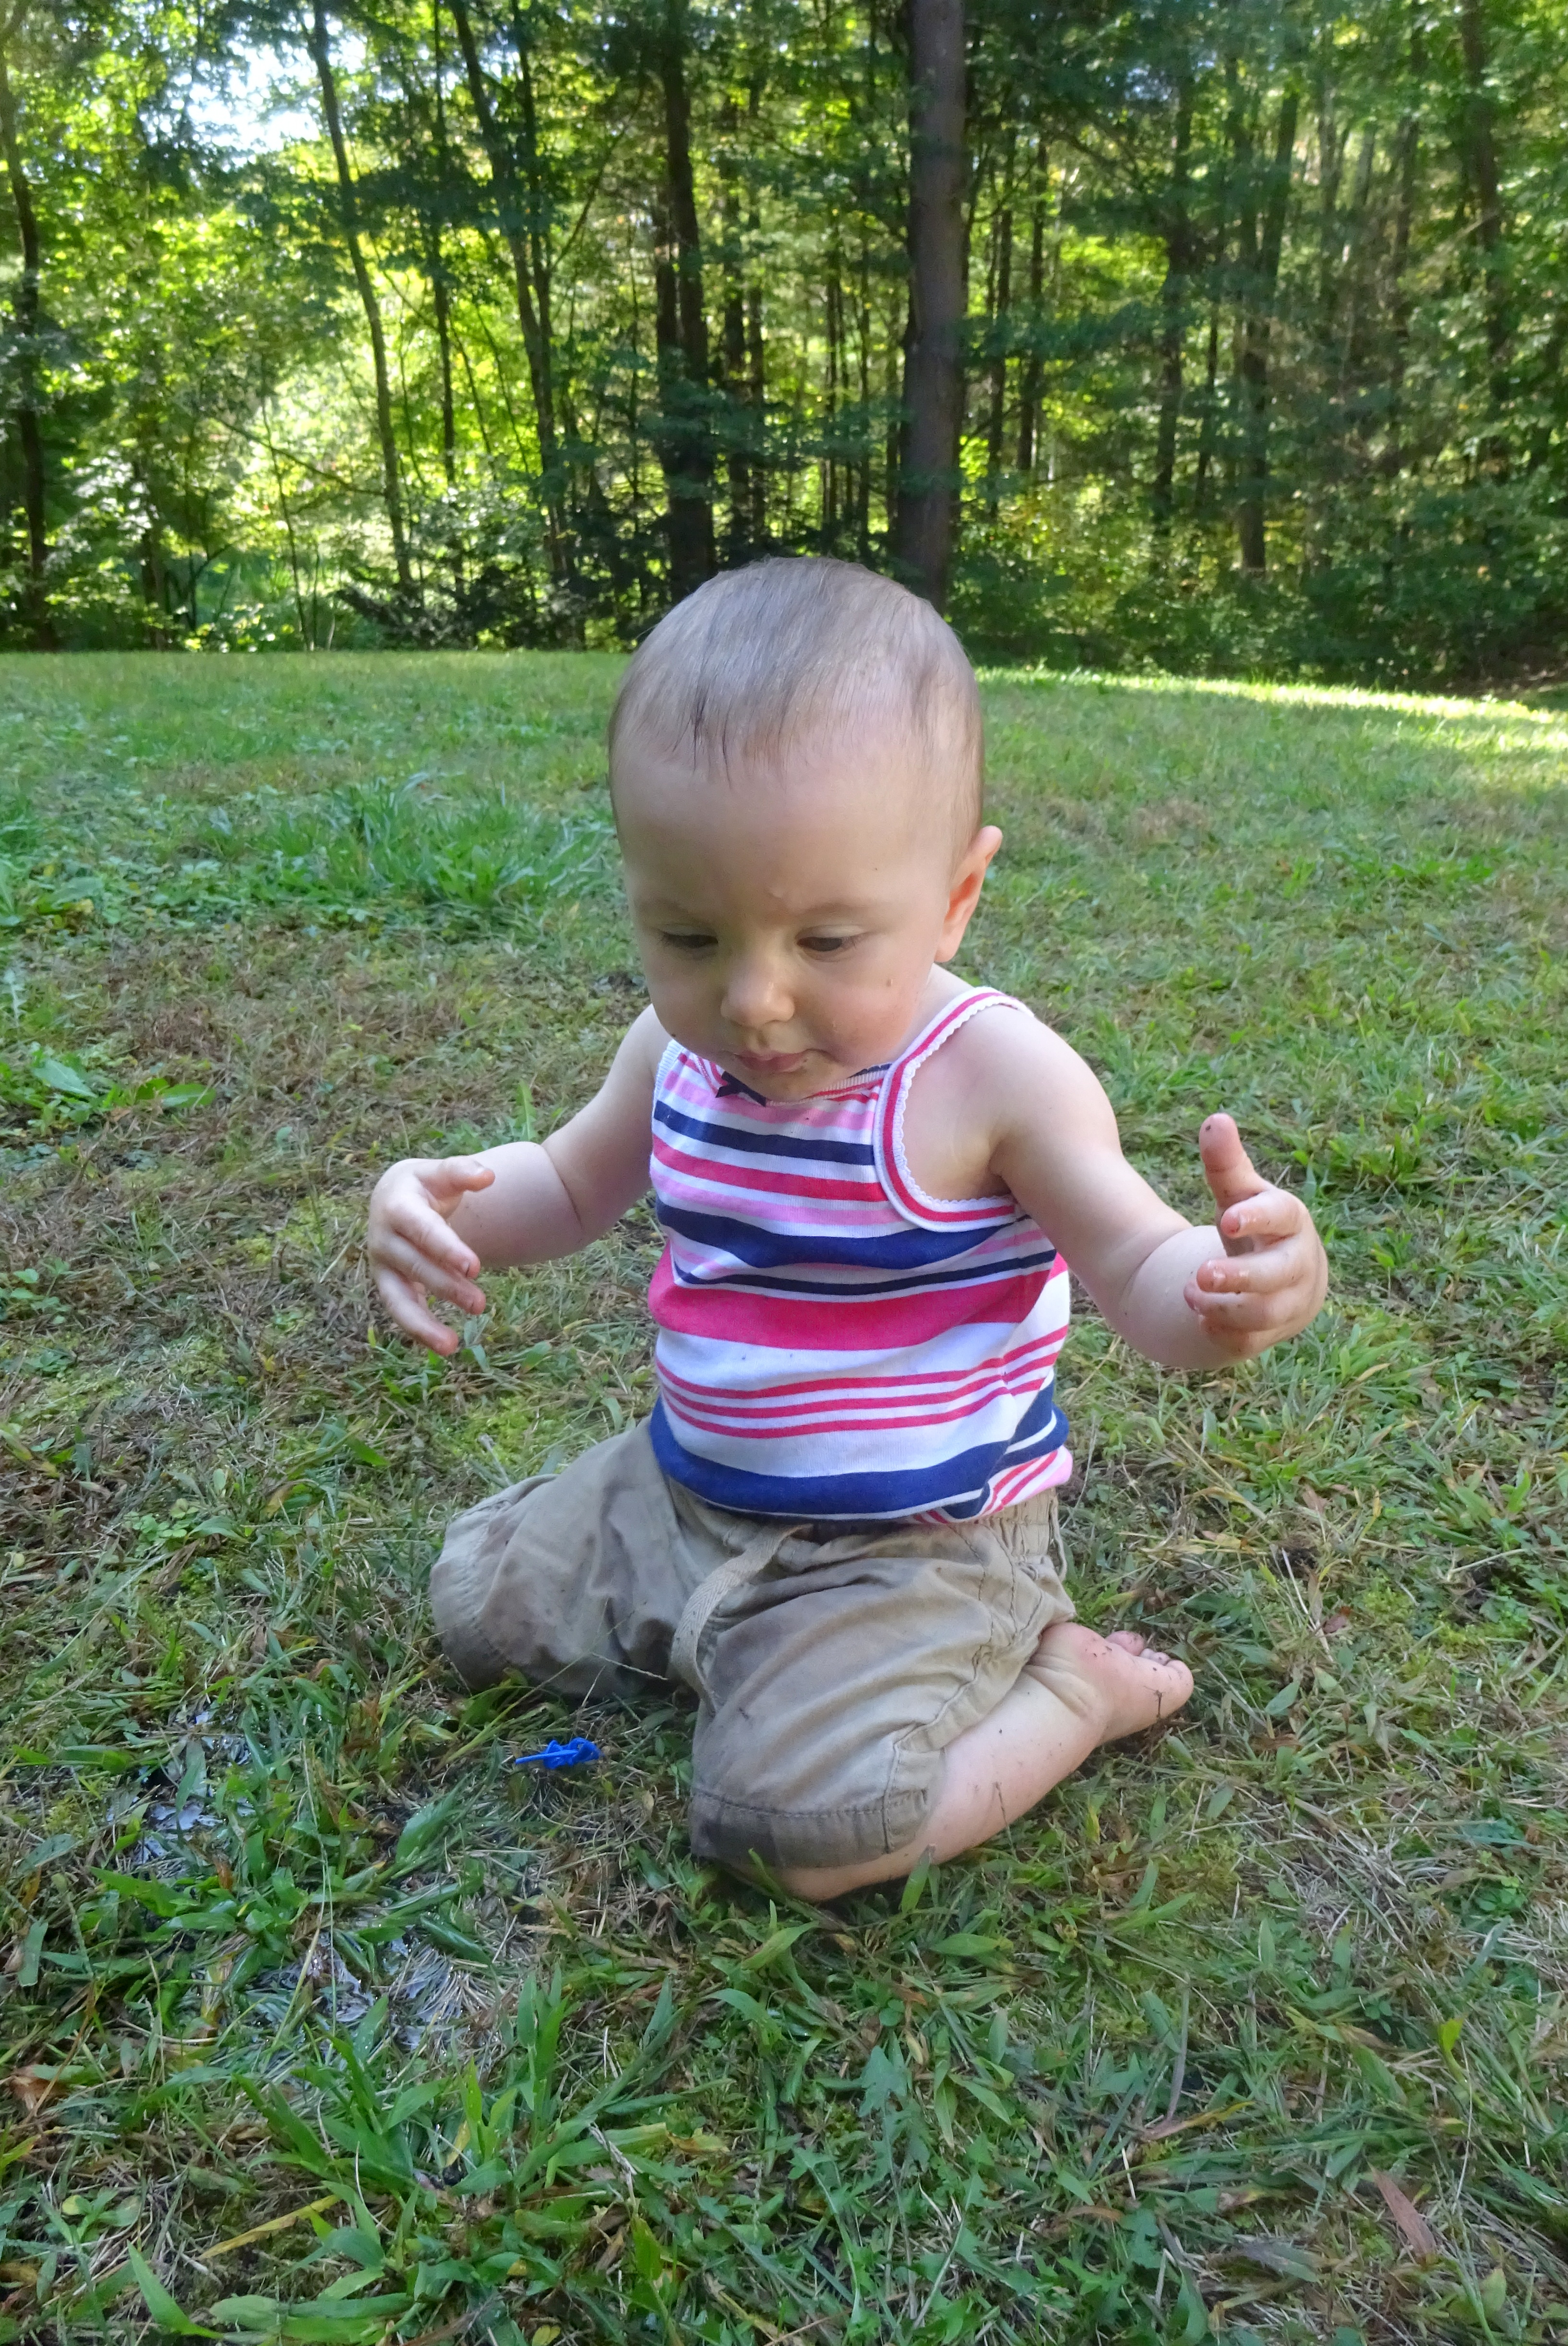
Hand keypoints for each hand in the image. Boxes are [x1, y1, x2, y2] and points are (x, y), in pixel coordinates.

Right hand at [368, 1156, 494, 1353]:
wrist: (394, 1197)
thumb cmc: (425, 1185)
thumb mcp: (440, 1173)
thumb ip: (463, 1172)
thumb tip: (487, 1176)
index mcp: (396, 1206)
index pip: (423, 1230)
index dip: (447, 1249)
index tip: (474, 1267)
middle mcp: (383, 1238)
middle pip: (415, 1266)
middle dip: (446, 1286)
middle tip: (479, 1304)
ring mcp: (382, 1264)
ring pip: (397, 1298)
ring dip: (423, 1323)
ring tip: (450, 1346)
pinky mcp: (388, 1284)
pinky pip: (400, 1310)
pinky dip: (419, 1329)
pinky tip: (446, 1346)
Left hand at [1184, 1114, 1326, 1358]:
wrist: (1277, 1278)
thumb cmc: (1253, 1226)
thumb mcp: (1238, 1195)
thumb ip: (1225, 1164)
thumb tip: (1216, 1120)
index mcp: (1291, 1221)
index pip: (1282, 1217)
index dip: (1257, 1218)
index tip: (1226, 1218)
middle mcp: (1299, 1264)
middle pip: (1278, 1275)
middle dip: (1240, 1277)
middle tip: (1198, 1274)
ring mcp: (1290, 1302)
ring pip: (1265, 1313)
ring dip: (1224, 1305)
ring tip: (1187, 1292)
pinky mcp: (1274, 1333)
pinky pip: (1252, 1341)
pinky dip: (1225, 1332)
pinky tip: (1199, 1318)